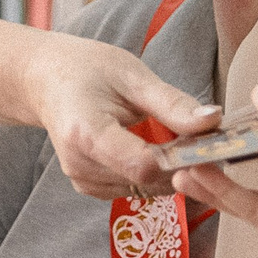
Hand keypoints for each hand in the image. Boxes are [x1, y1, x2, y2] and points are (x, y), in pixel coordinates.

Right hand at [24, 32, 218, 198]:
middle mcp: (80, 164)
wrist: (44, 80)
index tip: (204, 141)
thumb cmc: (85, 70)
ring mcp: (82, 179)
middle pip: (148, 180)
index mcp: (86, 133)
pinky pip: (135, 187)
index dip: (179, 159)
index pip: (144, 166)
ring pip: (146, 188)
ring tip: (174, 136)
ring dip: (169, 169)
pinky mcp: (89, 186)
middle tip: (199, 136)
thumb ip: (172, 104)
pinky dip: (152, 172)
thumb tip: (214, 121)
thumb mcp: (131, 75)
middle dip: (180, 164)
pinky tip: (153, 147)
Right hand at [174, 86, 257, 248]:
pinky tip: (195, 176)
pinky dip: (219, 191)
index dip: (242, 148)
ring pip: (242, 200)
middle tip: (187, 164)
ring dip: (210, 185)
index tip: (214, 142)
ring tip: (180, 172)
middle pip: (251, 184)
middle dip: (215, 175)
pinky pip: (245, 207)